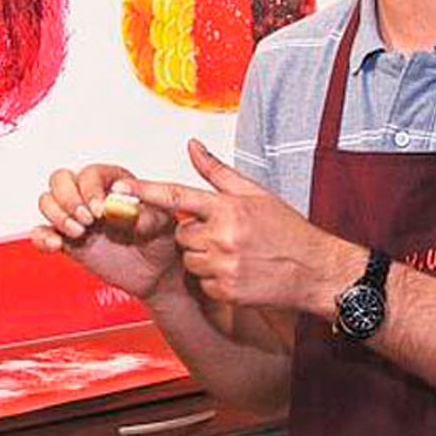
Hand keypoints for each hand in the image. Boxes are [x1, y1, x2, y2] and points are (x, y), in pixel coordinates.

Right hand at [32, 162, 180, 300]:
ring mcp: (77, 217)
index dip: (90, 190)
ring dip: (57, 216)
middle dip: (69, 200)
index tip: (101, 211)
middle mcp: (91, 195)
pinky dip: (41, 237)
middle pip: (60, 179)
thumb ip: (140, 211)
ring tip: (79, 233)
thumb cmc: (161, 240)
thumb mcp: (161, 223)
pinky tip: (56, 245)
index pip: (90, 174)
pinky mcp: (67, 240)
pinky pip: (42, 232)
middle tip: (87, 221)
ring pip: (47, 201)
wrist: (156, 272)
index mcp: (114, 182)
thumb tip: (118, 198)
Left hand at [131, 140, 360, 315]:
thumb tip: (191, 145)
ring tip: (234, 253)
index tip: (121, 189)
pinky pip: (201, 282)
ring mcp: (223, 265)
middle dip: (195, 234)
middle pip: (181, 233)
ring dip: (203, 257)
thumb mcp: (255, 193)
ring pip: (188, 259)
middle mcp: (223, 235)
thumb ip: (217, 171)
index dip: (145, 192)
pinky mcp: (225, 290)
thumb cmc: (287, 230)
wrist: (315, 270)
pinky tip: (237, 272)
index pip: (177, 195)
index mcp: (228, 207)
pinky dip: (213, 279)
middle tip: (225, 234)